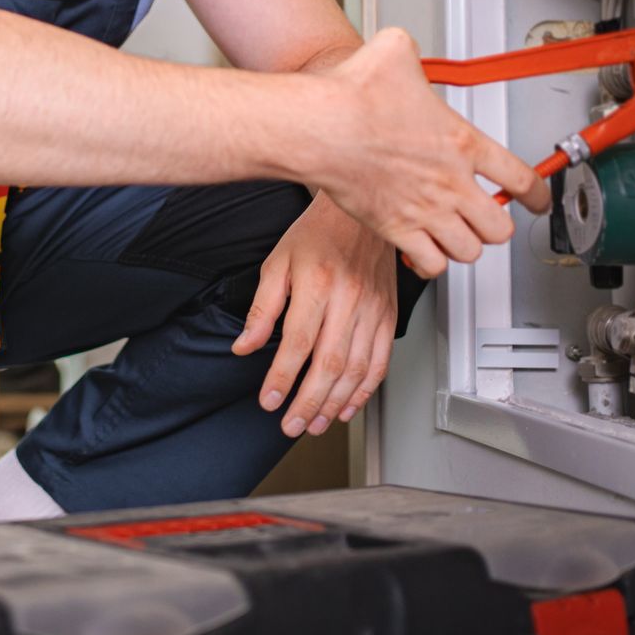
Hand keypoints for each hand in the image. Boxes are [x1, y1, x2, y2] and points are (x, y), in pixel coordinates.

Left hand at [233, 193, 398, 437]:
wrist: (360, 210)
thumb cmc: (317, 232)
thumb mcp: (277, 262)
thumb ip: (262, 308)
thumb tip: (245, 345)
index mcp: (318, 284)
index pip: (298, 343)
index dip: (283, 377)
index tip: (270, 401)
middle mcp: (350, 299)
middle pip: (330, 363)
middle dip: (309, 402)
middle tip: (292, 425)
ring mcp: (374, 309)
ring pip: (357, 368)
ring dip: (336, 403)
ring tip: (316, 423)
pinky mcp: (389, 315)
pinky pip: (381, 360)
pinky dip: (366, 389)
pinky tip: (348, 405)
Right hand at [307, 28, 548, 275]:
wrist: (322, 129)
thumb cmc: (353, 96)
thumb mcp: (393, 51)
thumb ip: (409, 50)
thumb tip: (401, 47)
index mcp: (461, 142)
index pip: (520, 178)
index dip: (538, 194)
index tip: (537, 199)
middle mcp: (451, 183)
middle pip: (500, 226)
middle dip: (497, 224)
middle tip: (489, 216)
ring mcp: (425, 211)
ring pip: (469, 251)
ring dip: (466, 245)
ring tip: (458, 235)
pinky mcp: (396, 230)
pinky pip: (431, 266)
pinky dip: (431, 264)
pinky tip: (424, 251)